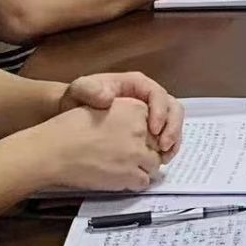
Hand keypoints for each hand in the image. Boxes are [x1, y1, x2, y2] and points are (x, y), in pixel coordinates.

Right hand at [37, 97, 161, 191]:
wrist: (53, 151)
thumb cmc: (69, 128)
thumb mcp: (101, 107)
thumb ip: (124, 113)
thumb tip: (136, 125)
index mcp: (135, 108)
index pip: (154, 123)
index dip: (145, 133)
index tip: (133, 138)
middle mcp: (140, 129)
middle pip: (156, 143)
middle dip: (146, 150)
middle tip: (130, 155)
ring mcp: (137, 153)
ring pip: (154, 163)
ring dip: (143, 167)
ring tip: (126, 168)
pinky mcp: (130, 174)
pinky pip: (144, 181)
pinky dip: (135, 181)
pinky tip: (122, 179)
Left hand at [62, 72, 183, 158]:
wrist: (71, 114)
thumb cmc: (79, 99)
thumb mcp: (80, 90)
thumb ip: (90, 90)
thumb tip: (108, 98)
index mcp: (138, 84)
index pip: (159, 95)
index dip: (160, 112)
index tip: (153, 131)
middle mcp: (149, 97)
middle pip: (173, 109)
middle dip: (172, 128)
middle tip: (163, 147)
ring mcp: (151, 113)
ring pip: (173, 124)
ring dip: (173, 140)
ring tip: (164, 157)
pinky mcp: (149, 129)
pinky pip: (166, 136)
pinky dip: (167, 148)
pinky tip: (160, 160)